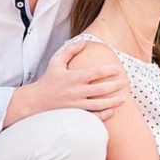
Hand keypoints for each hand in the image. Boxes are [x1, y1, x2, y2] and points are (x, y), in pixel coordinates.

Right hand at [4, 41, 127, 126]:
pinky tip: (112, 111)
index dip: (109, 70)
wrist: (35, 102)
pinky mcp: (75, 116)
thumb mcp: (56, 62)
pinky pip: (92, 117)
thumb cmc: (48, 80)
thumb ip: (70, 50)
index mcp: (74, 77)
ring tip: (123, 99)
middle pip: (101, 89)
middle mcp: (77, 91)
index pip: (96, 73)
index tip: (118, 69)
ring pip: (99, 105)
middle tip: (125, 83)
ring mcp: (76, 105)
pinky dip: (104, 115)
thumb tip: (83, 41)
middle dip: (115, 86)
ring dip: (113, 102)